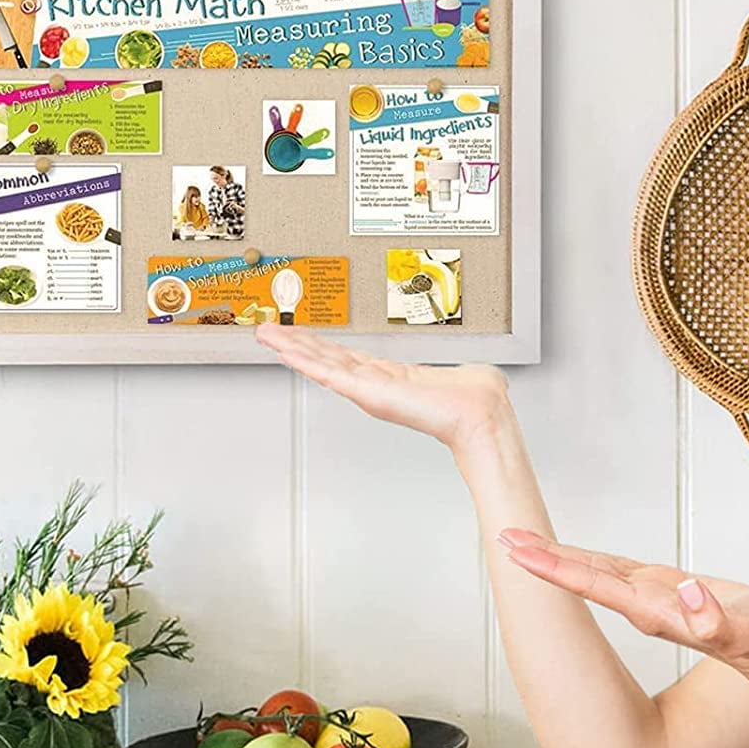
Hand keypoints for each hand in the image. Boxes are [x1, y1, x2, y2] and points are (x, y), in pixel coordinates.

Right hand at [255, 325, 511, 450]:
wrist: (480, 416)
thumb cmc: (477, 400)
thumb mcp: (463, 376)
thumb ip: (462, 374)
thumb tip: (479, 376)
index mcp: (395, 377)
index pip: (349, 359)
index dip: (324, 347)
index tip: (304, 337)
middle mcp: (378, 384)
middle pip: (327, 359)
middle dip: (297, 344)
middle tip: (270, 332)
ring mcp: (370, 389)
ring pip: (322, 363)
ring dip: (292, 348)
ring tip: (267, 336)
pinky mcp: (368, 392)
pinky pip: (329, 373)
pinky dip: (306, 361)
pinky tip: (286, 351)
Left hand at [497, 527, 748, 681]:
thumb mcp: (747, 630)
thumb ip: (717, 620)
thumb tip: (691, 594)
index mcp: (653, 609)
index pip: (593, 583)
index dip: (555, 567)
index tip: (521, 553)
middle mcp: (642, 604)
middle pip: (582, 576)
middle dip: (541, 557)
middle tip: (503, 537)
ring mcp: (649, 598)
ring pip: (594, 572)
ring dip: (557, 558)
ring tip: (523, 541)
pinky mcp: (662, 590)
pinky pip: (615, 571)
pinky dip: (588, 560)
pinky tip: (572, 556)